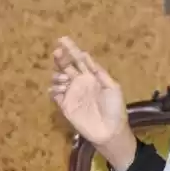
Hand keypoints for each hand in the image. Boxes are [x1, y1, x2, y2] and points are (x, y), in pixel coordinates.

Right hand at [50, 36, 135, 170]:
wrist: (110, 131)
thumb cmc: (115, 108)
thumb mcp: (112, 87)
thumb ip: (99, 72)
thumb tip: (86, 55)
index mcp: (92, 76)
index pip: (79, 59)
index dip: (71, 49)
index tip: (62, 39)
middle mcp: (80, 82)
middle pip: (66, 66)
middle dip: (60, 58)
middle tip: (57, 52)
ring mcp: (72, 93)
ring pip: (59, 79)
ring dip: (58, 75)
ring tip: (64, 79)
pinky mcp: (66, 106)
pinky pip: (55, 94)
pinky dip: (54, 90)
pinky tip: (58, 90)